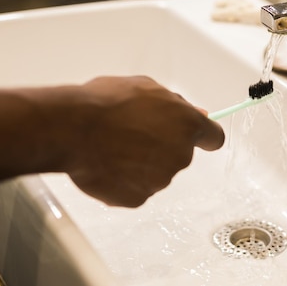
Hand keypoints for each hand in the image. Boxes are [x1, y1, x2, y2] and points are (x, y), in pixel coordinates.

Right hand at [62, 76, 224, 206]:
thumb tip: (198, 113)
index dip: (205, 137)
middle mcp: (180, 156)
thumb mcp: (146, 87)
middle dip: (162, 146)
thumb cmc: (106, 102)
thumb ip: (176, 103)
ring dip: (141, 163)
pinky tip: (107, 164)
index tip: (198, 137)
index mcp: (187, 126)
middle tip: (133, 133)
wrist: (72, 129)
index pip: (214, 138)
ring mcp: (160, 180)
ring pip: (156, 172)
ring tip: (113, 146)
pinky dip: (124, 180)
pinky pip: (135, 189)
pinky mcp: (137, 198)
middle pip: (179, 154)